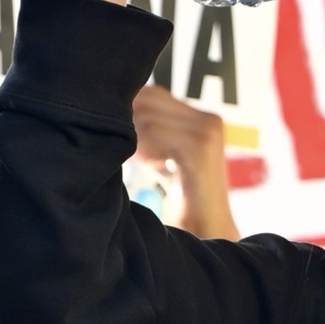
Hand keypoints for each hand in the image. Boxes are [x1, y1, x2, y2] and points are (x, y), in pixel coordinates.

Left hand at [130, 85, 238, 239]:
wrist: (208, 230)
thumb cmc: (181, 198)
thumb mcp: (164, 157)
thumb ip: (150, 133)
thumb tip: (115, 112)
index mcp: (202, 118)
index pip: (153, 93)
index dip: (129, 110)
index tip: (119, 137)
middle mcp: (209, 119)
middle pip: (147, 99)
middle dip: (128, 122)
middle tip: (127, 152)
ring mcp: (208, 131)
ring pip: (146, 116)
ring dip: (133, 140)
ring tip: (141, 163)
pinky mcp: (200, 148)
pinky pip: (154, 133)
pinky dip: (141, 150)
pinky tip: (149, 168)